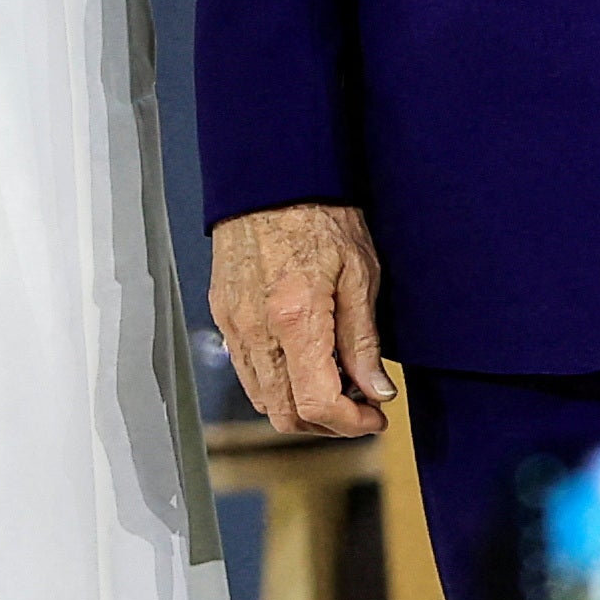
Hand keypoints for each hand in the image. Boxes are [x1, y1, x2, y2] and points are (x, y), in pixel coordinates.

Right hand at [209, 203, 390, 438]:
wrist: (271, 175)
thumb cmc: (320, 214)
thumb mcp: (360, 273)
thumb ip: (363, 341)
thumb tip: (375, 391)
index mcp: (294, 320)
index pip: (316, 405)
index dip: (351, 425)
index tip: (375, 416)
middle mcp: (255, 330)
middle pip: (284, 414)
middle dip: (327, 424)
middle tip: (360, 406)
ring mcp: (233, 324)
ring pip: (262, 398)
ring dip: (300, 406)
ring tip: (336, 384)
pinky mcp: (223, 314)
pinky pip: (247, 370)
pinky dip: (277, 383)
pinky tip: (306, 361)